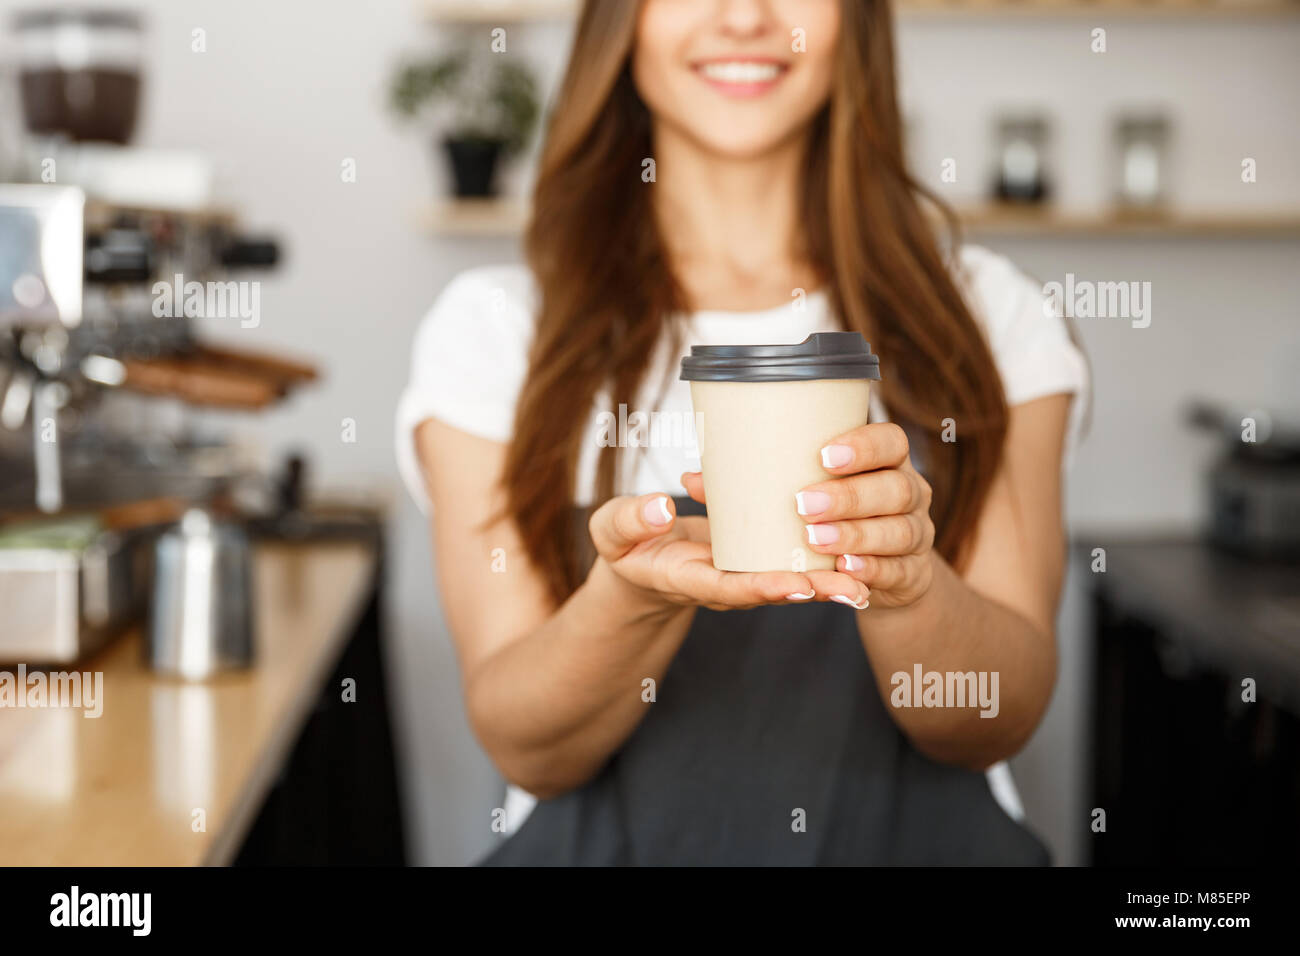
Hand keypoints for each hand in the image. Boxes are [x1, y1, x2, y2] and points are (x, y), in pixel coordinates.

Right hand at [587, 491, 870, 613]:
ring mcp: (744, 576)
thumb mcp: (613, 531)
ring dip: (830, 584)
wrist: (641, 561)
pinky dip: (825, 564)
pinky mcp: (757, 561)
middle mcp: (724, 585)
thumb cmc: (626, 542)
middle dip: (815, 592)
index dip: (762, 587)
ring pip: (792, 582)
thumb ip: (630, 520)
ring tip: (870, 583)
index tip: (796, 585)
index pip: (729, 587)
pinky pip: (794, 565)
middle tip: (856, 591)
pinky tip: (860, 557)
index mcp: (689, 578)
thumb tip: (660, 505)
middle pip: (774, 591)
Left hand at [790, 422, 935, 608]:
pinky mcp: (914, 574)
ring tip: (815, 539)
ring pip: (900, 531)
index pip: (891, 442)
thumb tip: (706, 473)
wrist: (881, 570)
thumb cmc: (836, 514)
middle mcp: (911, 494)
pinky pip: (900, 571)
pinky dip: (872, 569)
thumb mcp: (819, 488)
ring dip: (856, 534)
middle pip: (896, 488)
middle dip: (849, 496)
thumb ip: (778, 476)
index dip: (864, 447)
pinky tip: (844, 568)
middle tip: (804, 504)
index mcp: (890, 462)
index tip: (823, 457)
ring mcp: (918, 535)